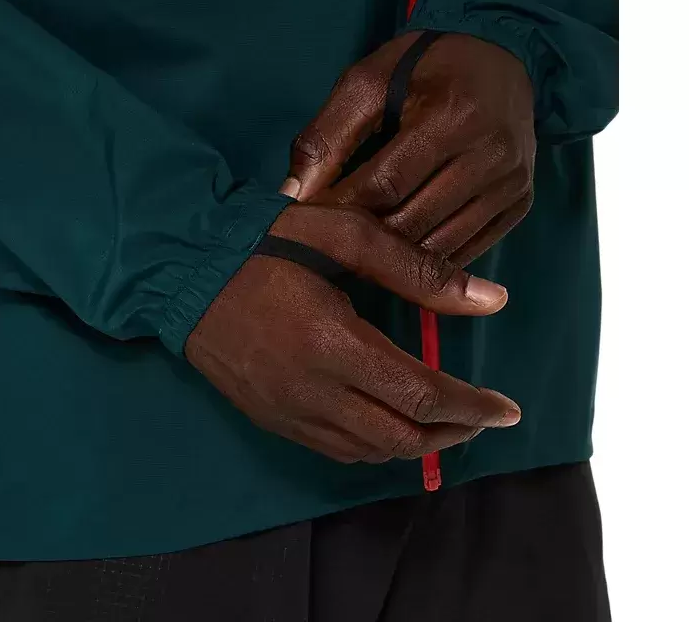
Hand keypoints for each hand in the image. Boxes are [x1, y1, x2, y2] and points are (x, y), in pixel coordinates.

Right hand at [185, 203, 520, 463]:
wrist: (181, 268)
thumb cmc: (264, 243)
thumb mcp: (345, 236)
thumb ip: (419, 271)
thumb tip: (492, 301)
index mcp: (335, 345)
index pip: (423, 396)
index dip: (473, 409)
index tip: (508, 410)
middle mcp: (313, 392)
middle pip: (402, 439)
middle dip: (452, 434)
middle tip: (481, 417)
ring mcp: (288, 412)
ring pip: (369, 452)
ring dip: (415, 443)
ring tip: (442, 420)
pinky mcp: (269, 418)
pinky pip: (334, 449)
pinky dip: (373, 445)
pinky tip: (386, 421)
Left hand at [281, 33, 535, 265]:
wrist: (501, 55)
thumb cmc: (423, 66)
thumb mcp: (367, 81)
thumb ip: (328, 135)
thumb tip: (293, 195)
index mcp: (451, 116)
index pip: (384, 185)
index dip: (340, 207)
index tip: (308, 218)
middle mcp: (491, 154)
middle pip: (413, 222)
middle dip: (365, 237)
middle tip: (329, 241)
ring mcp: (512, 182)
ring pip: (441, 246)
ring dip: (395, 257)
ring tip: (359, 250)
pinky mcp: (521, 202)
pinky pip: (468, 249)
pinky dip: (429, 258)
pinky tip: (400, 252)